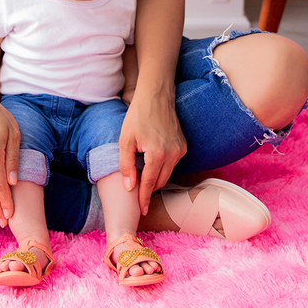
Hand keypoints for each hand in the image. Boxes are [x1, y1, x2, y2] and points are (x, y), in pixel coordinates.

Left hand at [118, 88, 185, 214]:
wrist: (156, 96)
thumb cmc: (138, 116)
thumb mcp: (125, 140)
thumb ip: (126, 165)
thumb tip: (129, 187)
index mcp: (157, 155)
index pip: (150, 184)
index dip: (144, 198)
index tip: (141, 210)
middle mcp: (173, 155)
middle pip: (160, 182)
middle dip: (149, 189)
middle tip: (137, 195)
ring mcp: (180, 150)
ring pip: (167, 173)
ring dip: (155, 178)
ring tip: (142, 179)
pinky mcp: (183, 145)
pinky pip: (172, 164)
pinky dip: (162, 167)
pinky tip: (151, 163)